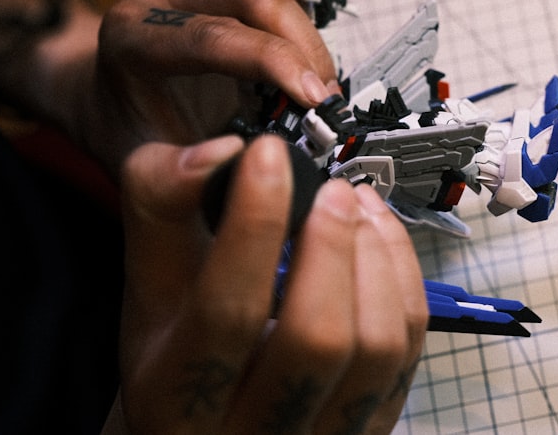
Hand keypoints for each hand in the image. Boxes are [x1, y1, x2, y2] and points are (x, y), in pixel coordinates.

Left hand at [87, 0, 337, 174]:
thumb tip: (227, 158)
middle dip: (301, 44)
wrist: (118, 99)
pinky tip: (300, 13)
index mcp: (133, 40)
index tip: (314, 97)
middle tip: (324, 96)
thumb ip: (171, 179)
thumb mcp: (141, 170)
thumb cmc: (135, 133)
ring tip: (312, 53)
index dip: (273, 63)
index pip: (211, 37)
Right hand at [118, 135, 427, 433]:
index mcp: (175, 397)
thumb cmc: (178, 345)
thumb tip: (220, 151)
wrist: (210, 417)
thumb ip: (163, 206)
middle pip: (316, 339)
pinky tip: (379, 236)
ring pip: (376, 348)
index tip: (267, 156)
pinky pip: (408, 351)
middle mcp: (251, 432)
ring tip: (356, 207)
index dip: (254, 224)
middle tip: (331, 190)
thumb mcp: (148, 282)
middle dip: (331, 245)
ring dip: (376, 258)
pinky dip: (403, 279)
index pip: (227, 312)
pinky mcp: (369, 426)